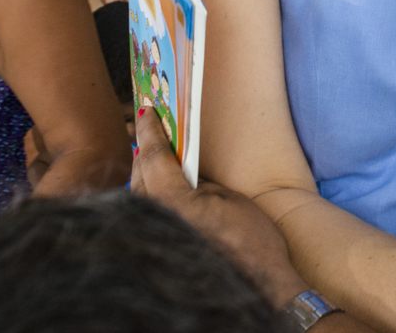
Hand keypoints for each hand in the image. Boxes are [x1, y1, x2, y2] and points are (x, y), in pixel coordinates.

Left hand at [132, 109, 306, 307]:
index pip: (154, 156)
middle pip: (140, 175)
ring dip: (143, 175)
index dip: (150, 130)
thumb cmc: (250, 239)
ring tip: (151, 159)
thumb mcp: (227, 197)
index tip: (145, 112)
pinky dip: (148, 198)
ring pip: (138, 196)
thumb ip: (197, 182)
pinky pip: (146, 214)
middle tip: (148, 129)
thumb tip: (179, 172)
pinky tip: (156, 193)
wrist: (257, 282)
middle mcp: (156, 219)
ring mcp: (156, 235)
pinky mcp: (161, 247)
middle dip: (143, 151)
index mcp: (173, 200)